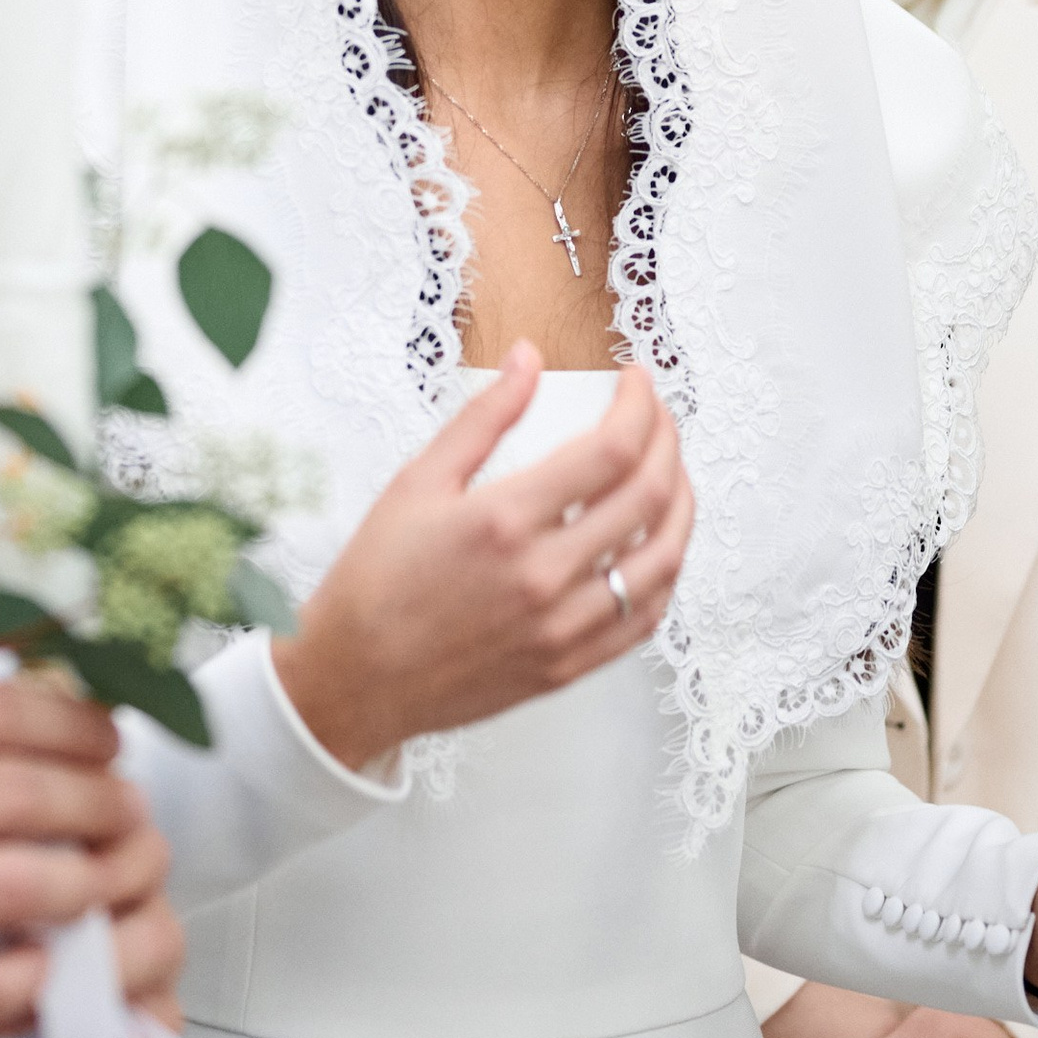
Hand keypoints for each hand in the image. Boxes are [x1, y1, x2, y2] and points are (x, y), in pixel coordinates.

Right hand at [271, 351, 694, 771]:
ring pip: (662, 560)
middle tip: (657, 417)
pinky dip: (664, 573)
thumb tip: (530, 359)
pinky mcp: (568, 666)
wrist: (356, 678)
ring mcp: (562, 627)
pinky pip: (644, 618)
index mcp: (505, 520)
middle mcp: (544, 575)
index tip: (636, 382)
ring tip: (671, 474)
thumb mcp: (417, 482)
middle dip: (667, 441)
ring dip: (681, 506)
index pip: (611, 449)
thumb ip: (482, 417)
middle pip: (649, 496)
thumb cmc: (376, 580)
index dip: (640, 405)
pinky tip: (656, 546)